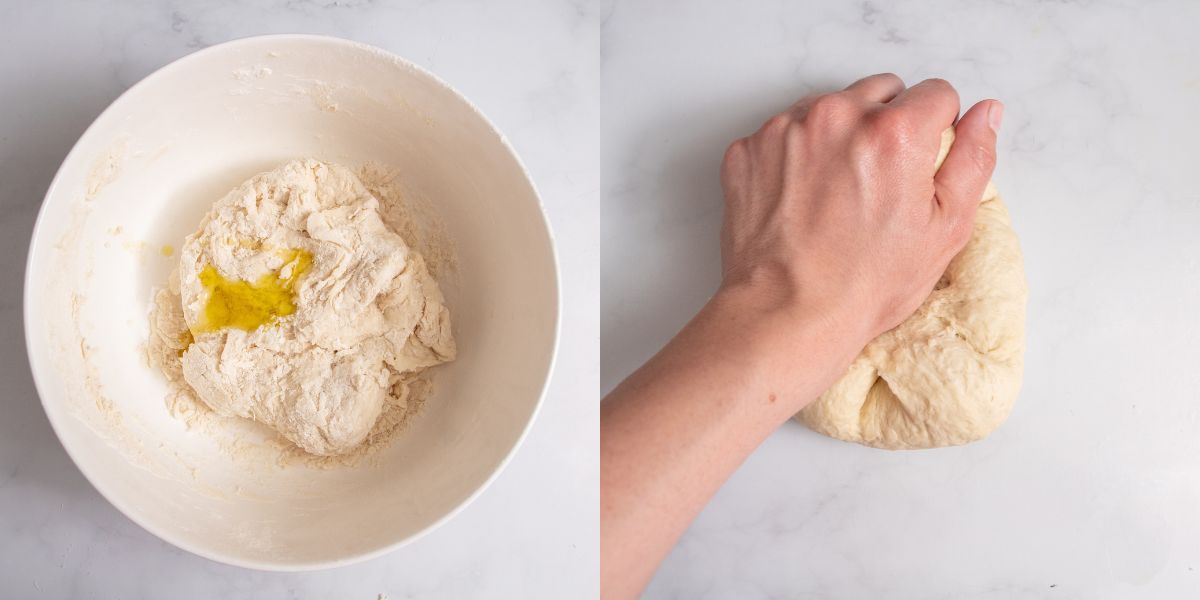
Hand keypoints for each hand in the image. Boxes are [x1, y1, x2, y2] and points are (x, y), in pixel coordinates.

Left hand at [717, 73, 1001, 350]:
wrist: (785, 312)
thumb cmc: (866, 282)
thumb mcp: (945, 228)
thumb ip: (973, 158)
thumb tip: (985, 112)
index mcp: (893, 131)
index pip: (935, 94)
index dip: (936, 130)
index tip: (919, 166)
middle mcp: (835, 116)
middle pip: (880, 92)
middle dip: (887, 126)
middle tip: (879, 184)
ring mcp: (784, 129)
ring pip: (829, 108)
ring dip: (839, 136)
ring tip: (838, 194)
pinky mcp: (748, 148)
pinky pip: (784, 133)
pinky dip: (795, 155)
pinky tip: (802, 199)